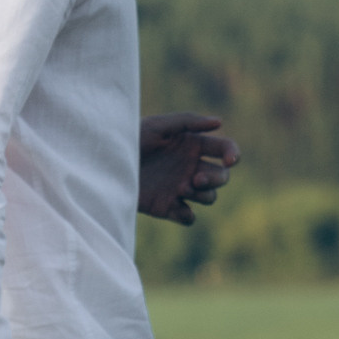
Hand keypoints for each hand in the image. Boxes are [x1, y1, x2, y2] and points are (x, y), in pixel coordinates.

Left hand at [139, 111, 239, 225]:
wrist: (104, 165)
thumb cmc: (129, 138)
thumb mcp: (156, 125)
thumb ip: (188, 121)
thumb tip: (220, 122)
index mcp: (192, 145)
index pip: (225, 149)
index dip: (233, 154)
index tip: (229, 160)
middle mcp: (190, 167)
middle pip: (222, 177)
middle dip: (216, 179)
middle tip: (196, 178)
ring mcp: (181, 189)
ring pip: (210, 197)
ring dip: (203, 194)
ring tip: (182, 188)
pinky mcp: (168, 207)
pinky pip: (189, 217)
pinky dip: (187, 215)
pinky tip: (178, 207)